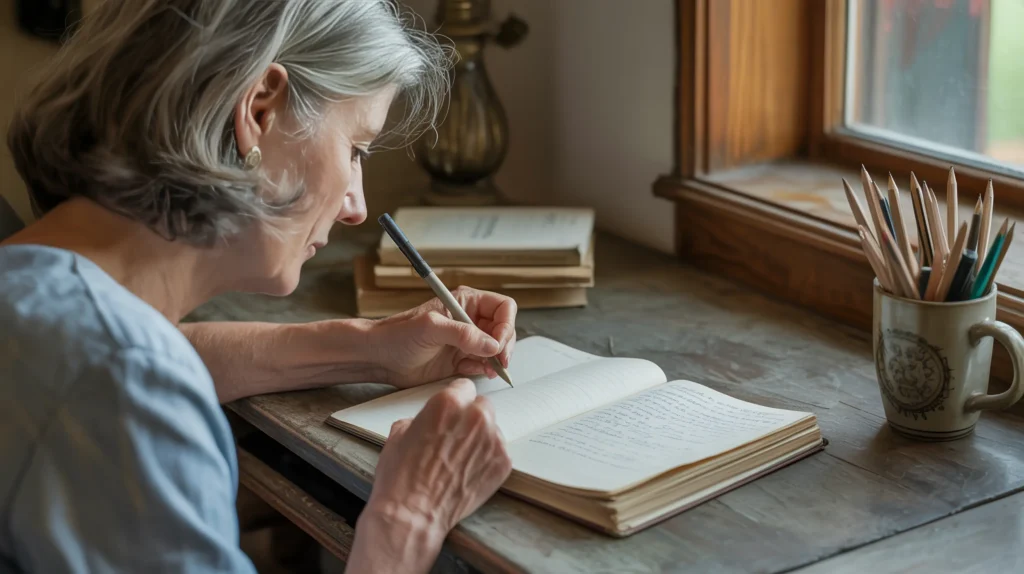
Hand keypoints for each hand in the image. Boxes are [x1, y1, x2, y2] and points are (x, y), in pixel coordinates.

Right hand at [354, 379, 512, 567]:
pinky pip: (499, 450)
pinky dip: (487, 458)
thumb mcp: (399, 433)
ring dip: (481, 437)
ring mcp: (493, 441)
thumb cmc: (400, 475)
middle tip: (457, 436)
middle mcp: (475, 417)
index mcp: (448, 403)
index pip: (464, 387)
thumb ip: (422, 417)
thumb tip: (431, 419)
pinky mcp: (503, 463)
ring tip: (461, 458)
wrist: (412, 514)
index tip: (454, 411)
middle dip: (471, 416)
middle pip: (483, 405)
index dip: (457, 399)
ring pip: (492, 428)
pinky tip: (469, 471)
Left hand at [368, 286, 516, 387]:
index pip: (503, 308)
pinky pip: (482, 365)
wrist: (380, 357)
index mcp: (465, 302)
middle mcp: (469, 320)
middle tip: (499, 362)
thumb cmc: (398, 335)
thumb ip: (463, 334)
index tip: (498, 344)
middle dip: (504, 346)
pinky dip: (482, 370)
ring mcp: (466, 341)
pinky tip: (469, 371)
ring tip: (485, 369)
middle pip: (504, 330)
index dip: (506, 325)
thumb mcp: (431, 328)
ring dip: (495, 361)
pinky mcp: (460, 360)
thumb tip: (492, 345)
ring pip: (496, 350)